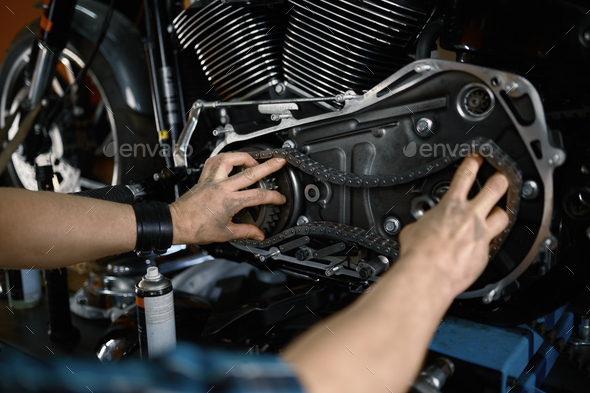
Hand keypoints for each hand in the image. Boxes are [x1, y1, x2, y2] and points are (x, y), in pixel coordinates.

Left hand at [169, 153, 286, 244]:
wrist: (176, 223)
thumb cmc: (196, 228)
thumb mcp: (225, 233)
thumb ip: (245, 232)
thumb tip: (258, 234)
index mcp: (229, 201)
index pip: (258, 196)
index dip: (273, 197)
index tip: (280, 198)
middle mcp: (221, 187)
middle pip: (249, 173)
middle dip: (268, 166)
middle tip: (279, 161)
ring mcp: (211, 180)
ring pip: (229, 159)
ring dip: (243, 157)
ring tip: (252, 159)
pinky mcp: (203, 178)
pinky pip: (213, 162)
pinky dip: (223, 158)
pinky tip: (230, 159)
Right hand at [396, 155, 508, 296]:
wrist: (427, 275)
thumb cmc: (418, 253)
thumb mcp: (413, 229)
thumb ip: (424, 222)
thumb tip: (421, 226)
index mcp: (450, 206)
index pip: (465, 176)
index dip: (473, 163)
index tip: (477, 158)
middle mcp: (470, 217)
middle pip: (495, 188)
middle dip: (500, 179)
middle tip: (502, 176)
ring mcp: (480, 235)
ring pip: (503, 216)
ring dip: (501, 213)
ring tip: (499, 212)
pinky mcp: (484, 255)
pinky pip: (492, 245)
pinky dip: (486, 245)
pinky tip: (479, 248)